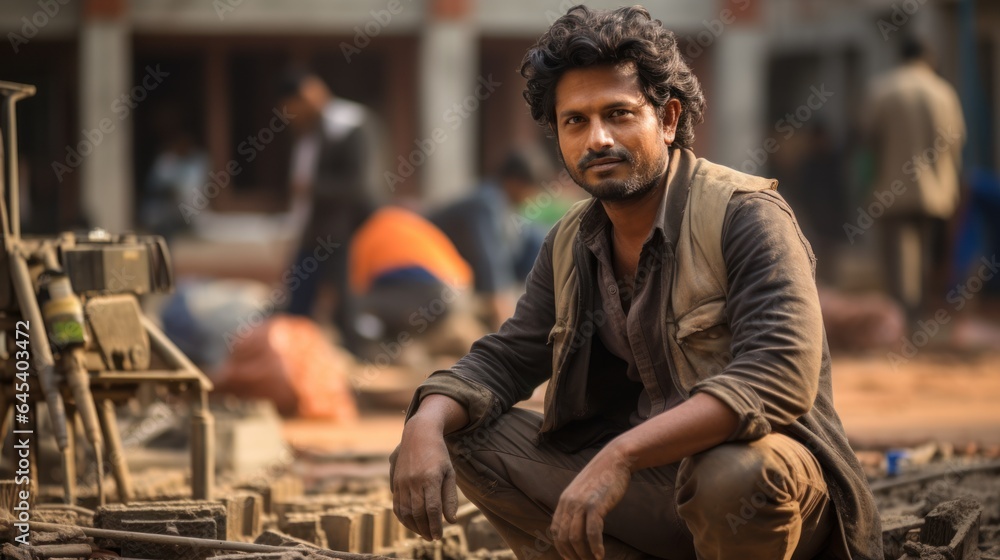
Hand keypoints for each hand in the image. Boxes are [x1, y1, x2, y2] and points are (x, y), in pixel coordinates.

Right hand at [389, 416, 458, 540]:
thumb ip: (450, 497)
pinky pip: (397, 506)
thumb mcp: (450, 472)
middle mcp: (414, 481)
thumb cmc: (439, 454)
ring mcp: (402, 482)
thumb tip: (451, 520)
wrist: (419, 434)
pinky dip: (403, 518)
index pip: (432, 510)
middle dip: (425, 530)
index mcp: (430, 478)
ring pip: (405, 512)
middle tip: (432, 538)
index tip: (439, 536)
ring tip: (423, 533)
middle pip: (418, 514)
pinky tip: (412, 523)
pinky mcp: (395, 482)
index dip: (435, 526)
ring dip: (414, 527)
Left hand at [551, 445, 632, 559]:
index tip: (569, 557)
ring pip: (575, 537)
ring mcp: (581, 504)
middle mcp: (568, 503)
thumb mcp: (583, 490)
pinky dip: (595, 547)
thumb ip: (577, 505)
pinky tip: (600, 555)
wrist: (615, 459)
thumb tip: (578, 523)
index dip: (560, 547)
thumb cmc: (602, 476)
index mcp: (564, 500)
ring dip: (583, 554)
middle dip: (571, 554)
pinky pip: (592, 533)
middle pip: (563, 537)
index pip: (555, 530)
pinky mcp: (595, 505)